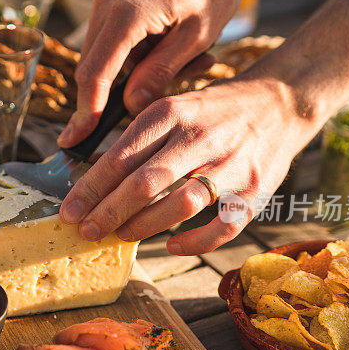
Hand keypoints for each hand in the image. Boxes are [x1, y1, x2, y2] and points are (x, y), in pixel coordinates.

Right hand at [57, 0, 257, 147]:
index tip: (78, 139)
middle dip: (123, 95)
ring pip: (108, 60)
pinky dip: (143, 57)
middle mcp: (107, 7)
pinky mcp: (115, 2)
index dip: (85, 112)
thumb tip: (130, 107)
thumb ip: (161, 72)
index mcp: (127, 14)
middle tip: (171, 93)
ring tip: (194, 62)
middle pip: (94, 71)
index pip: (94, 75)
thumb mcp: (198, 33)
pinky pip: (118, 44)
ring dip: (141, 75)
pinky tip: (181, 50)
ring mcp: (107, 2)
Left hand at [58, 76, 315, 254]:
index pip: (121, 156)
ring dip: (144, 227)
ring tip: (120, 235)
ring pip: (179, 206)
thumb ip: (137, 138)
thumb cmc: (213, 112)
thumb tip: (91, 174)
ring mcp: (230, 167)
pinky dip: (193, 242)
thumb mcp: (173, 108)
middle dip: (109, 212)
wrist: (279, 104)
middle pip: (145, 184)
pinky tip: (171, 245)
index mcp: (171, 114)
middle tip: (86, 231)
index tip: (69, 211)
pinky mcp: (255, 192)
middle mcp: (199, 138)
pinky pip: (221, 228)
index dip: (90, 189)